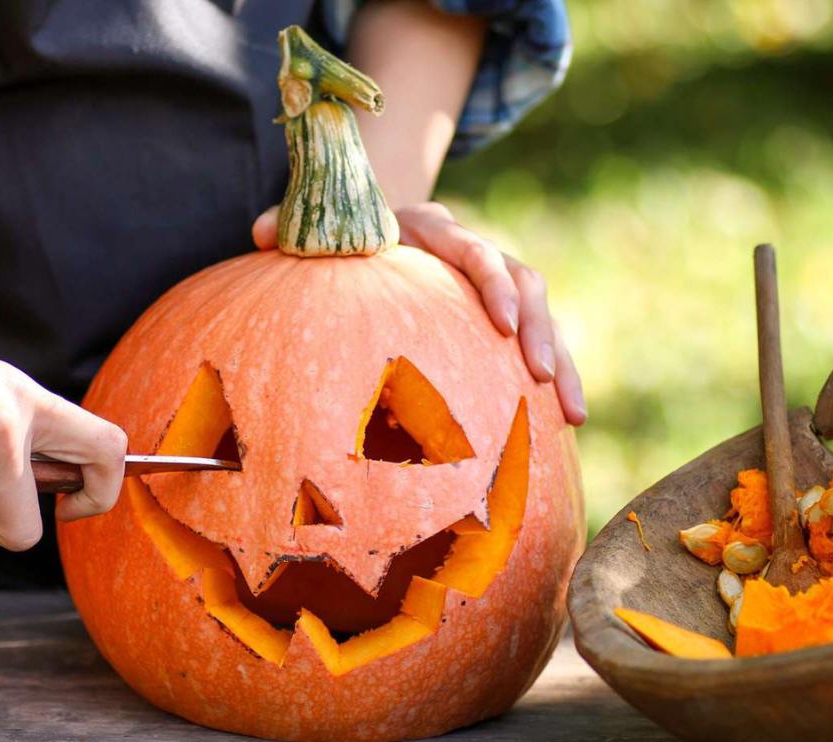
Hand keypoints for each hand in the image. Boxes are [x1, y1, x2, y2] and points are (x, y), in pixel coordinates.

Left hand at [253, 203, 585, 424]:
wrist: (378, 225)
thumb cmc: (345, 236)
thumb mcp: (321, 228)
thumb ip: (295, 227)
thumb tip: (259, 233)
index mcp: (431, 229)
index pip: (471, 250)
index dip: (490, 283)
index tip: (502, 323)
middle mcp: (471, 252)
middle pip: (520, 281)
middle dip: (537, 330)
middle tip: (542, 375)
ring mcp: (491, 284)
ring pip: (541, 315)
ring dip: (561, 362)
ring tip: (572, 415)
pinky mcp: (500, 314)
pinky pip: (536, 343)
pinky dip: (555, 378)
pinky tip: (563, 425)